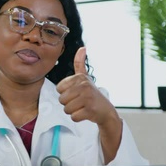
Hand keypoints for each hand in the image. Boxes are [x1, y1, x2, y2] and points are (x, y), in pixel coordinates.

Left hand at [57, 47, 122, 162]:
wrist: (105, 110)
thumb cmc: (92, 94)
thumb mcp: (85, 77)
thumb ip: (80, 63)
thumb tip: (83, 48)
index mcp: (80, 78)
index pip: (59, 88)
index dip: (65, 93)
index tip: (75, 93)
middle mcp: (84, 86)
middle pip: (62, 100)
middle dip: (69, 103)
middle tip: (79, 101)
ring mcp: (87, 98)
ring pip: (66, 109)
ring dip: (73, 111)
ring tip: (82, 107)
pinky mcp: (90, 110)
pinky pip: (74, 117)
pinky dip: (78, 117)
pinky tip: (85, 113)